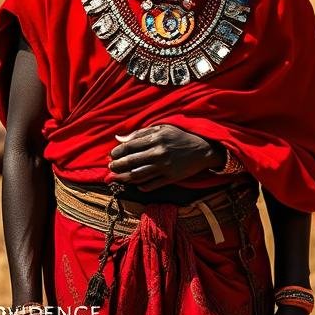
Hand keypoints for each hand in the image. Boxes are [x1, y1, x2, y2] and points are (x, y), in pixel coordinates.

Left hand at [108, 124, 223, 189]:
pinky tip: (136, 184)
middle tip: (111, 167)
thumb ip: (140, 133)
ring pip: (138, 175)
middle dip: (117, 166)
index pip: (129, 147)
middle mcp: (159, 153)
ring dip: (124, 177)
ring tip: (118, 177)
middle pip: (130, 162)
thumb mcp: (162, 129)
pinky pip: (151, 185)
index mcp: (156, 139)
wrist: (203, 149)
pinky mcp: (171, 177)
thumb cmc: (180, 137)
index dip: (117, 152)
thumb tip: (119, 138)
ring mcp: (165, 167)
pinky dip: (141, 186)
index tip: (112, 155)